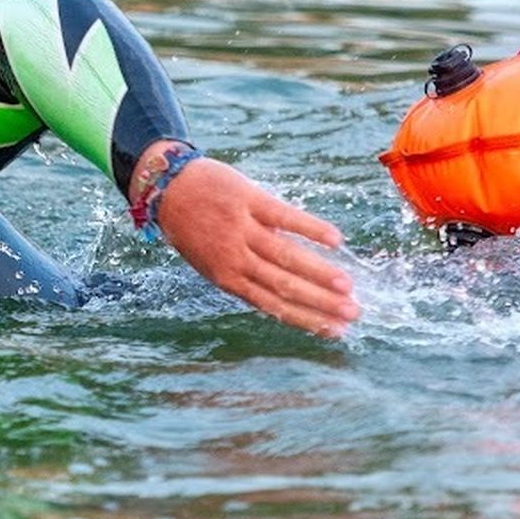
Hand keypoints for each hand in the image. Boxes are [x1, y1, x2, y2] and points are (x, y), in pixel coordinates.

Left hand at [151, 155, 358, 337]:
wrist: (166, 187)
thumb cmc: (191, 226)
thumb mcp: (211, 260)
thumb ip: (245, 273)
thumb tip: (286, 289)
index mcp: (226, 278)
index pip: (273, 306)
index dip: (306, 319)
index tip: (335, 331)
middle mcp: (234, 258)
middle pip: (284, 286)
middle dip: (321, 303)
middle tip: (353, 313)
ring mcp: (241, 229)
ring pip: (286, 256)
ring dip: (320, 272)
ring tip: (348, 286)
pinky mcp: (247, 199)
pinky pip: (285, 216)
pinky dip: (311, 228)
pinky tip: (335, 240)